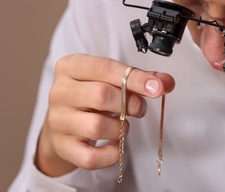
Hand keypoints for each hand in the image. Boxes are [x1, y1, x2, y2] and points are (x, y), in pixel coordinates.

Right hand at [35, 54, 174, 176]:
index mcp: (71, 67)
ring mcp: (58, 121)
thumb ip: (140, 78)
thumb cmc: (91, 94)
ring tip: (122, 124)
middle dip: (130, 103)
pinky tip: (115, 144)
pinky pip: (91, 157)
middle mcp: (60, 92)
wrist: (63, 121)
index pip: (104, 67)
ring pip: (96, 127)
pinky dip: (111, 154)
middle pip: (100, 95)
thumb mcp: (111, 79)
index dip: (135, 78)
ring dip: (120, 128)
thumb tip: (166, 82)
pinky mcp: (62, 147)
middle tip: (140, 109)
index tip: (158, 88)